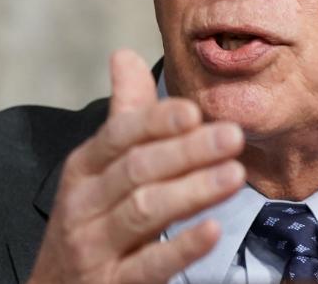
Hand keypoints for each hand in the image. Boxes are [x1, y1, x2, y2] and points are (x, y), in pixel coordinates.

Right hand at [28, 50, 245, 282]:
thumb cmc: (88, 227)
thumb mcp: (97, 172)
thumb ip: (123, 117)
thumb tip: (125, 55)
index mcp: (84, 170)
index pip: (119, 136)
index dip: (157, 121)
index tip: (195, 110)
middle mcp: (83, 206)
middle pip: (137, 169)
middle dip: (187, 151)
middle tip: (233, 136)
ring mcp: (94, 249)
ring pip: (144, 212)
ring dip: (192, 190)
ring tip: (233, 175)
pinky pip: (148, 267)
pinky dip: (181, 248)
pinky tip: (211, 232)